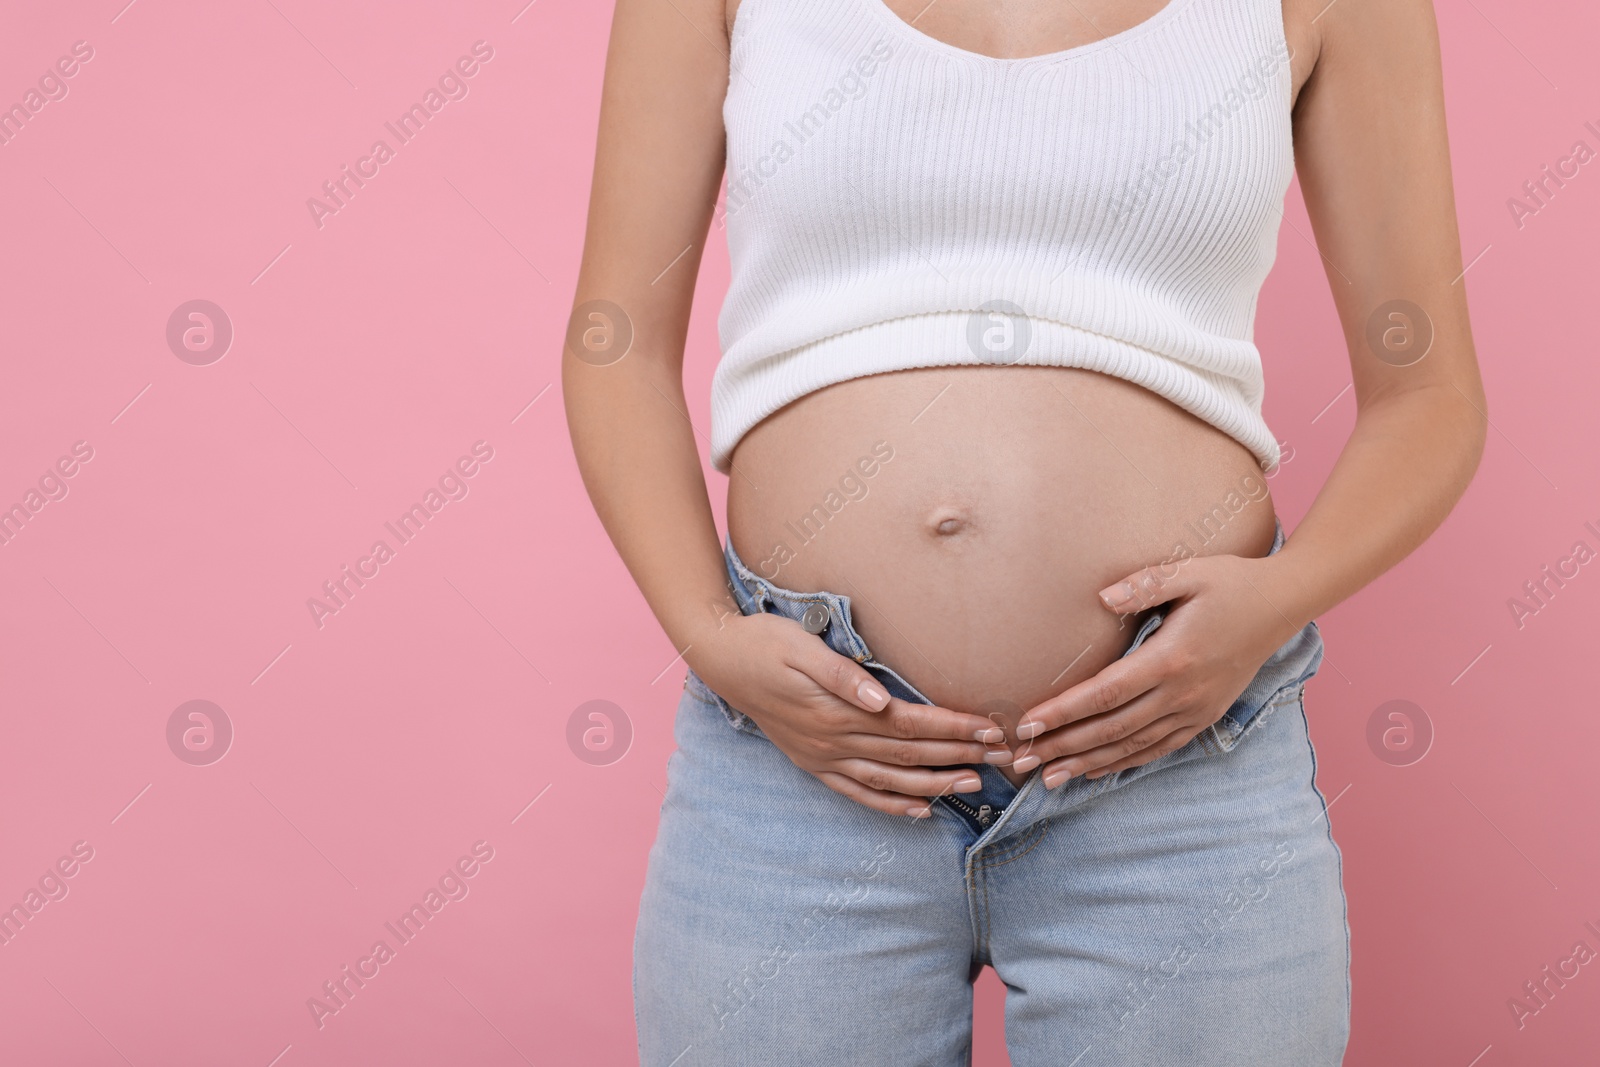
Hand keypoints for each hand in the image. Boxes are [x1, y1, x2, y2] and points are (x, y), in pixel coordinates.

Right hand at [689, 611, 1012, 817]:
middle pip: (908, 753)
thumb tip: (881, 700)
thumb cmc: (765, 643)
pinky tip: (919, 811)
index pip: (910, 722)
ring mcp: (823, 757)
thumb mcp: (800, 647)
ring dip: (933, 784)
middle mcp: (834, 740)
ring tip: (973, 786)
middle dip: (958, 755)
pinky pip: (858, 792)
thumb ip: (842, 676)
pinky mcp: (814, 763)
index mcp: (837, 711)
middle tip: (1002, 757)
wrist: (721, 660)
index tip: (991, 727)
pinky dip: (891, 804)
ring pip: (889, 779)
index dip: (953, 726)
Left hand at [1010, 553, 1300, 787]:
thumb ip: (1144, 585)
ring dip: (1087, 763)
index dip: (1064, 712)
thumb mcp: (1189, 572)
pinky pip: (1158, 748)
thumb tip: (1102, 597)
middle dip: (1063, 746)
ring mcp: (1195, 709)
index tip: (1028, 725)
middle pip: (1112, 728)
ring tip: (1048, 777)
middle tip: (1022, 760)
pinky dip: (1124, 763)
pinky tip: (1094, 771)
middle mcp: (1183, 693)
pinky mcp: (1204, 716)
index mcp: (1172, 658)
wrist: (1282, 604)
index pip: (1106, 692)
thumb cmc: (1230, 582)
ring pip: (1132, 746)